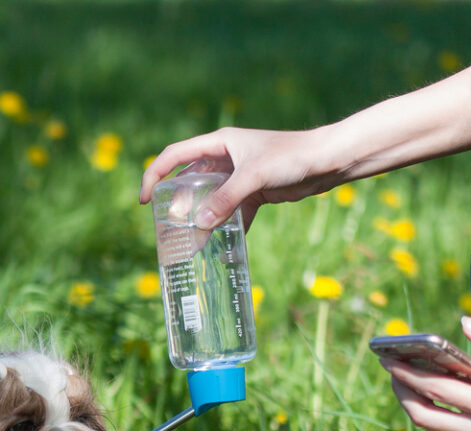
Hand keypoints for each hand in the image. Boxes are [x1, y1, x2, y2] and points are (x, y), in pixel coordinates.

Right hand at [138, 126, 347, 229]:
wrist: (327, 161)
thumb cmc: (291, 157)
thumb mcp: (254, 177)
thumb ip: (226, 200)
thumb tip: (200, 226)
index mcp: (218, 144)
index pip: (175, 155)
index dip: (154, 174)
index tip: (143, 200)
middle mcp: (225, 158)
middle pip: (190, 181)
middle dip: (177, 204)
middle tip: (170, 228)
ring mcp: (239, 176)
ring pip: (210, 199)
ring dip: (202, 219)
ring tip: (192, 241)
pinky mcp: (254, 192)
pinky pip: (232, 211)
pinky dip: (227, 227)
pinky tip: (222, 246)